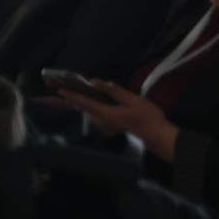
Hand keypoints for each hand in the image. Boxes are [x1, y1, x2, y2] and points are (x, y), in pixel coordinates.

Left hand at [46, 80, 179, 162]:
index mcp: (106, 114)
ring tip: (70, 98)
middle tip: (61, 93)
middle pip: (82, 110)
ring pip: (87, 115)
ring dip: (78, 107)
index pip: (85, 103)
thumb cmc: (148, 117)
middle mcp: (102, 122)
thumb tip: (97, 82)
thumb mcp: (133, 100)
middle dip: (71, 102)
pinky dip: (87, 111)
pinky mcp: (111, 129)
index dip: (72, 96)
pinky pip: (94, 118)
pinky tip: (87, 106)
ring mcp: (106, 127)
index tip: (60, 90)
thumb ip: (114, 92)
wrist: (158, 136)